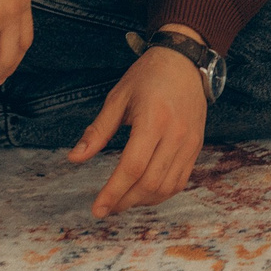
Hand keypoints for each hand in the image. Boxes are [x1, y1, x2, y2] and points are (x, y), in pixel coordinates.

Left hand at [68, 27, 208, 217]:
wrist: (185, 61)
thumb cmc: (148, 76)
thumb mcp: (118, 97)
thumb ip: (98, 130)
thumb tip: (74, 158)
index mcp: (153, 120)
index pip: (132, 167)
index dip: (113, 192)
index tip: (97, 209)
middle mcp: (176, 135)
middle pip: (150, 183)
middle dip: (125, 201)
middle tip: (106, 207)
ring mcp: (190, 142)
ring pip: (167, 187)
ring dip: (142, 201)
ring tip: (123, 201)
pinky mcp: (196, 146)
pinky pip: (180, 180)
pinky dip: (161, 194)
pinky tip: (144, 192)